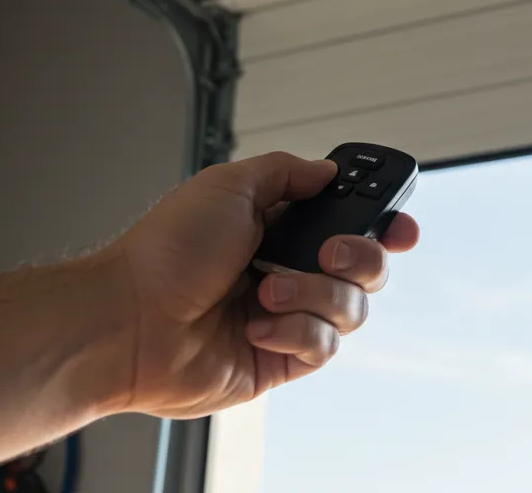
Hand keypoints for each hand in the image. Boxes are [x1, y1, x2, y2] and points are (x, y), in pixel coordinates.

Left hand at [95, 152, 418, 417]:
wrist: (130, 319)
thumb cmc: (166, 252)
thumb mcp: (229, 185)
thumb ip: (287, 172)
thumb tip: (327, 171)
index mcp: (279, 228)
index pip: (350, 224)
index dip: (385, 225)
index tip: (402, 226)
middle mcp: (289, 271)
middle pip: (368, 266)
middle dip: (359, 256)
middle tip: (325, 251)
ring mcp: (287, 317)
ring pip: (352, 308)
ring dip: (312, 294)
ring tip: (263, 292)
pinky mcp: (280, 360)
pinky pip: (323, 347)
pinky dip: (293, 331)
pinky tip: (253, 326)